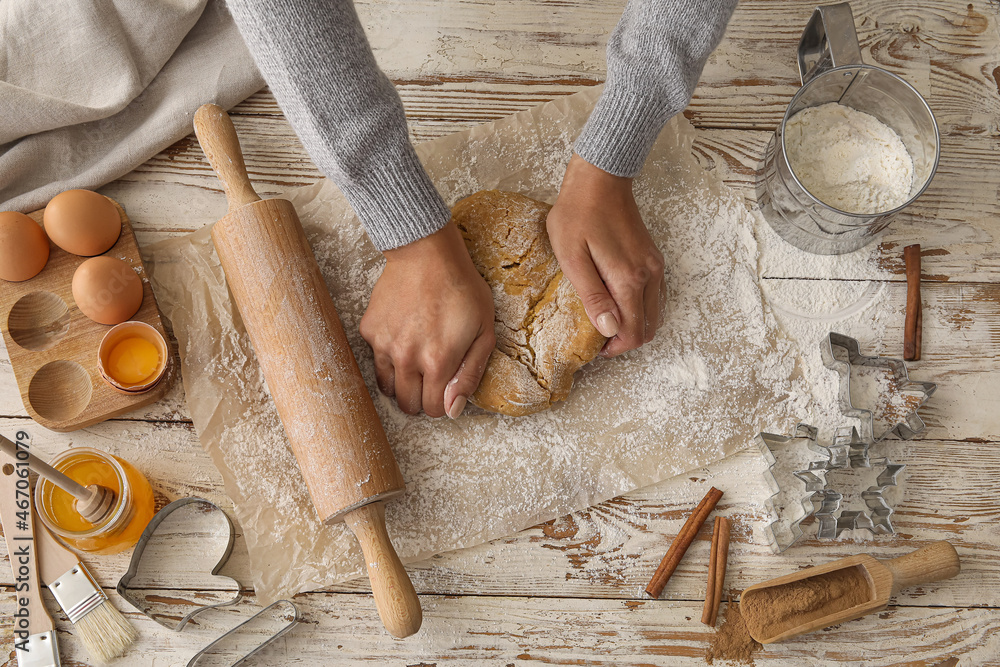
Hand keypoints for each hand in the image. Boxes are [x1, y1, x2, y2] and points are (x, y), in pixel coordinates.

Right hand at [360, 224, 494, 417]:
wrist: (426, 253)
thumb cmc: (462, 288)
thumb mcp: (484, 332)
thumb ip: (469, 375)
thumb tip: (452, 410)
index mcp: (438, 363)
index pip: (432, 410)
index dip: (441, 404)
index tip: (445, 388)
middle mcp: (406, 359)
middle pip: (407, 405)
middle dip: (421, 399)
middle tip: (432, 377)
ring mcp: (384, 344)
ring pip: (387, 387)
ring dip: (402, 382)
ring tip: (417, 361)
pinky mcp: (370, 330)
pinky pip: (377, 358)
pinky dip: (389, 356)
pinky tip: (404, 334)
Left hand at [547, 154, 665, 356]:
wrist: (599, 178)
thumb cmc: (578, 214)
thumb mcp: (572, 257)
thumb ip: (592, 296)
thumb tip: (610, 329)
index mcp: (629, 280)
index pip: (634, 333)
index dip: (615, 348)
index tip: (594, 346)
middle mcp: (649, 276)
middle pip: (649, 328)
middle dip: (625, 339)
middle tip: (598, 336)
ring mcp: (655, 266)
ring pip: (654, 313)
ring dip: (634, 324)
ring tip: (605, 318)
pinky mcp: (653, 257)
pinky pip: (655, 295)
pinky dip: (640, 307)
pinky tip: (617, 300)